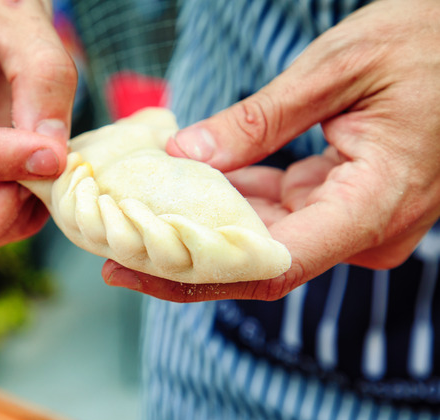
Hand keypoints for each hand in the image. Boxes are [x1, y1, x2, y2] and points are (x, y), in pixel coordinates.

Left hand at [104, 0, 439, 301]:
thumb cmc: (423, 43)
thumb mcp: (335, 71)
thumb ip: (259, 121)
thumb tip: (185, 157)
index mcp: (372, 203)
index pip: (272, 265)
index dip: (196, 275)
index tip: (133, 269)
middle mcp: (366, 229)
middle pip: (259, 262)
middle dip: (185, 257)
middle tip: (112, 247)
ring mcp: (357, 219)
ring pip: (265, 239)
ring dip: (202, 229)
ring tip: (133, 220)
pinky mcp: (345, 202)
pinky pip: (280, 213)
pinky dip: (232, 202)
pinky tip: (182, 189)